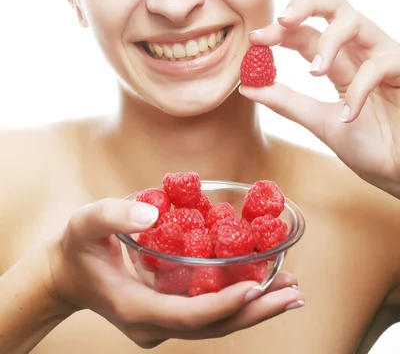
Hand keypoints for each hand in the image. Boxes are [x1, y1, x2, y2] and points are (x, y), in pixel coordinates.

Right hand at [44, 198, 303, 347]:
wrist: (66, 275)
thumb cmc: (77, 247)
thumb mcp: (86, 222)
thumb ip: (115, 215)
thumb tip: (154, 213)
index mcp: (136, 308)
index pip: (188, 316)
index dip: (223, 305)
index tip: (257, 288)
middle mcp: (154, 324)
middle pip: (213, 326)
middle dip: (255, 311)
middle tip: (294, 294)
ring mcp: (163, 322)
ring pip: (215, 323)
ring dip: (254, 308)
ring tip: (292, 290)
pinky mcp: (170, 312)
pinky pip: (209, 310)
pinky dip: (238, 299)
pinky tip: (264, 284)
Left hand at [240, 0, 399, 197]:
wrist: (398, 171)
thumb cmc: (368, 145)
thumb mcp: (318, 121)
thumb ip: (286, 102)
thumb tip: (247, 86)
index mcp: (339, 61)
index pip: (305, 33)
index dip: (279, 32)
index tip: (254, 39)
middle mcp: (359, 51)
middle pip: (333, 5)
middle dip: (305, 5)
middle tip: (283, 20)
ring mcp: (383, 56)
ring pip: (354, 21)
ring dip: (328, 41)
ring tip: (314, 71)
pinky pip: (377, 65)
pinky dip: (359, 89)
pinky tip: (349, 115)